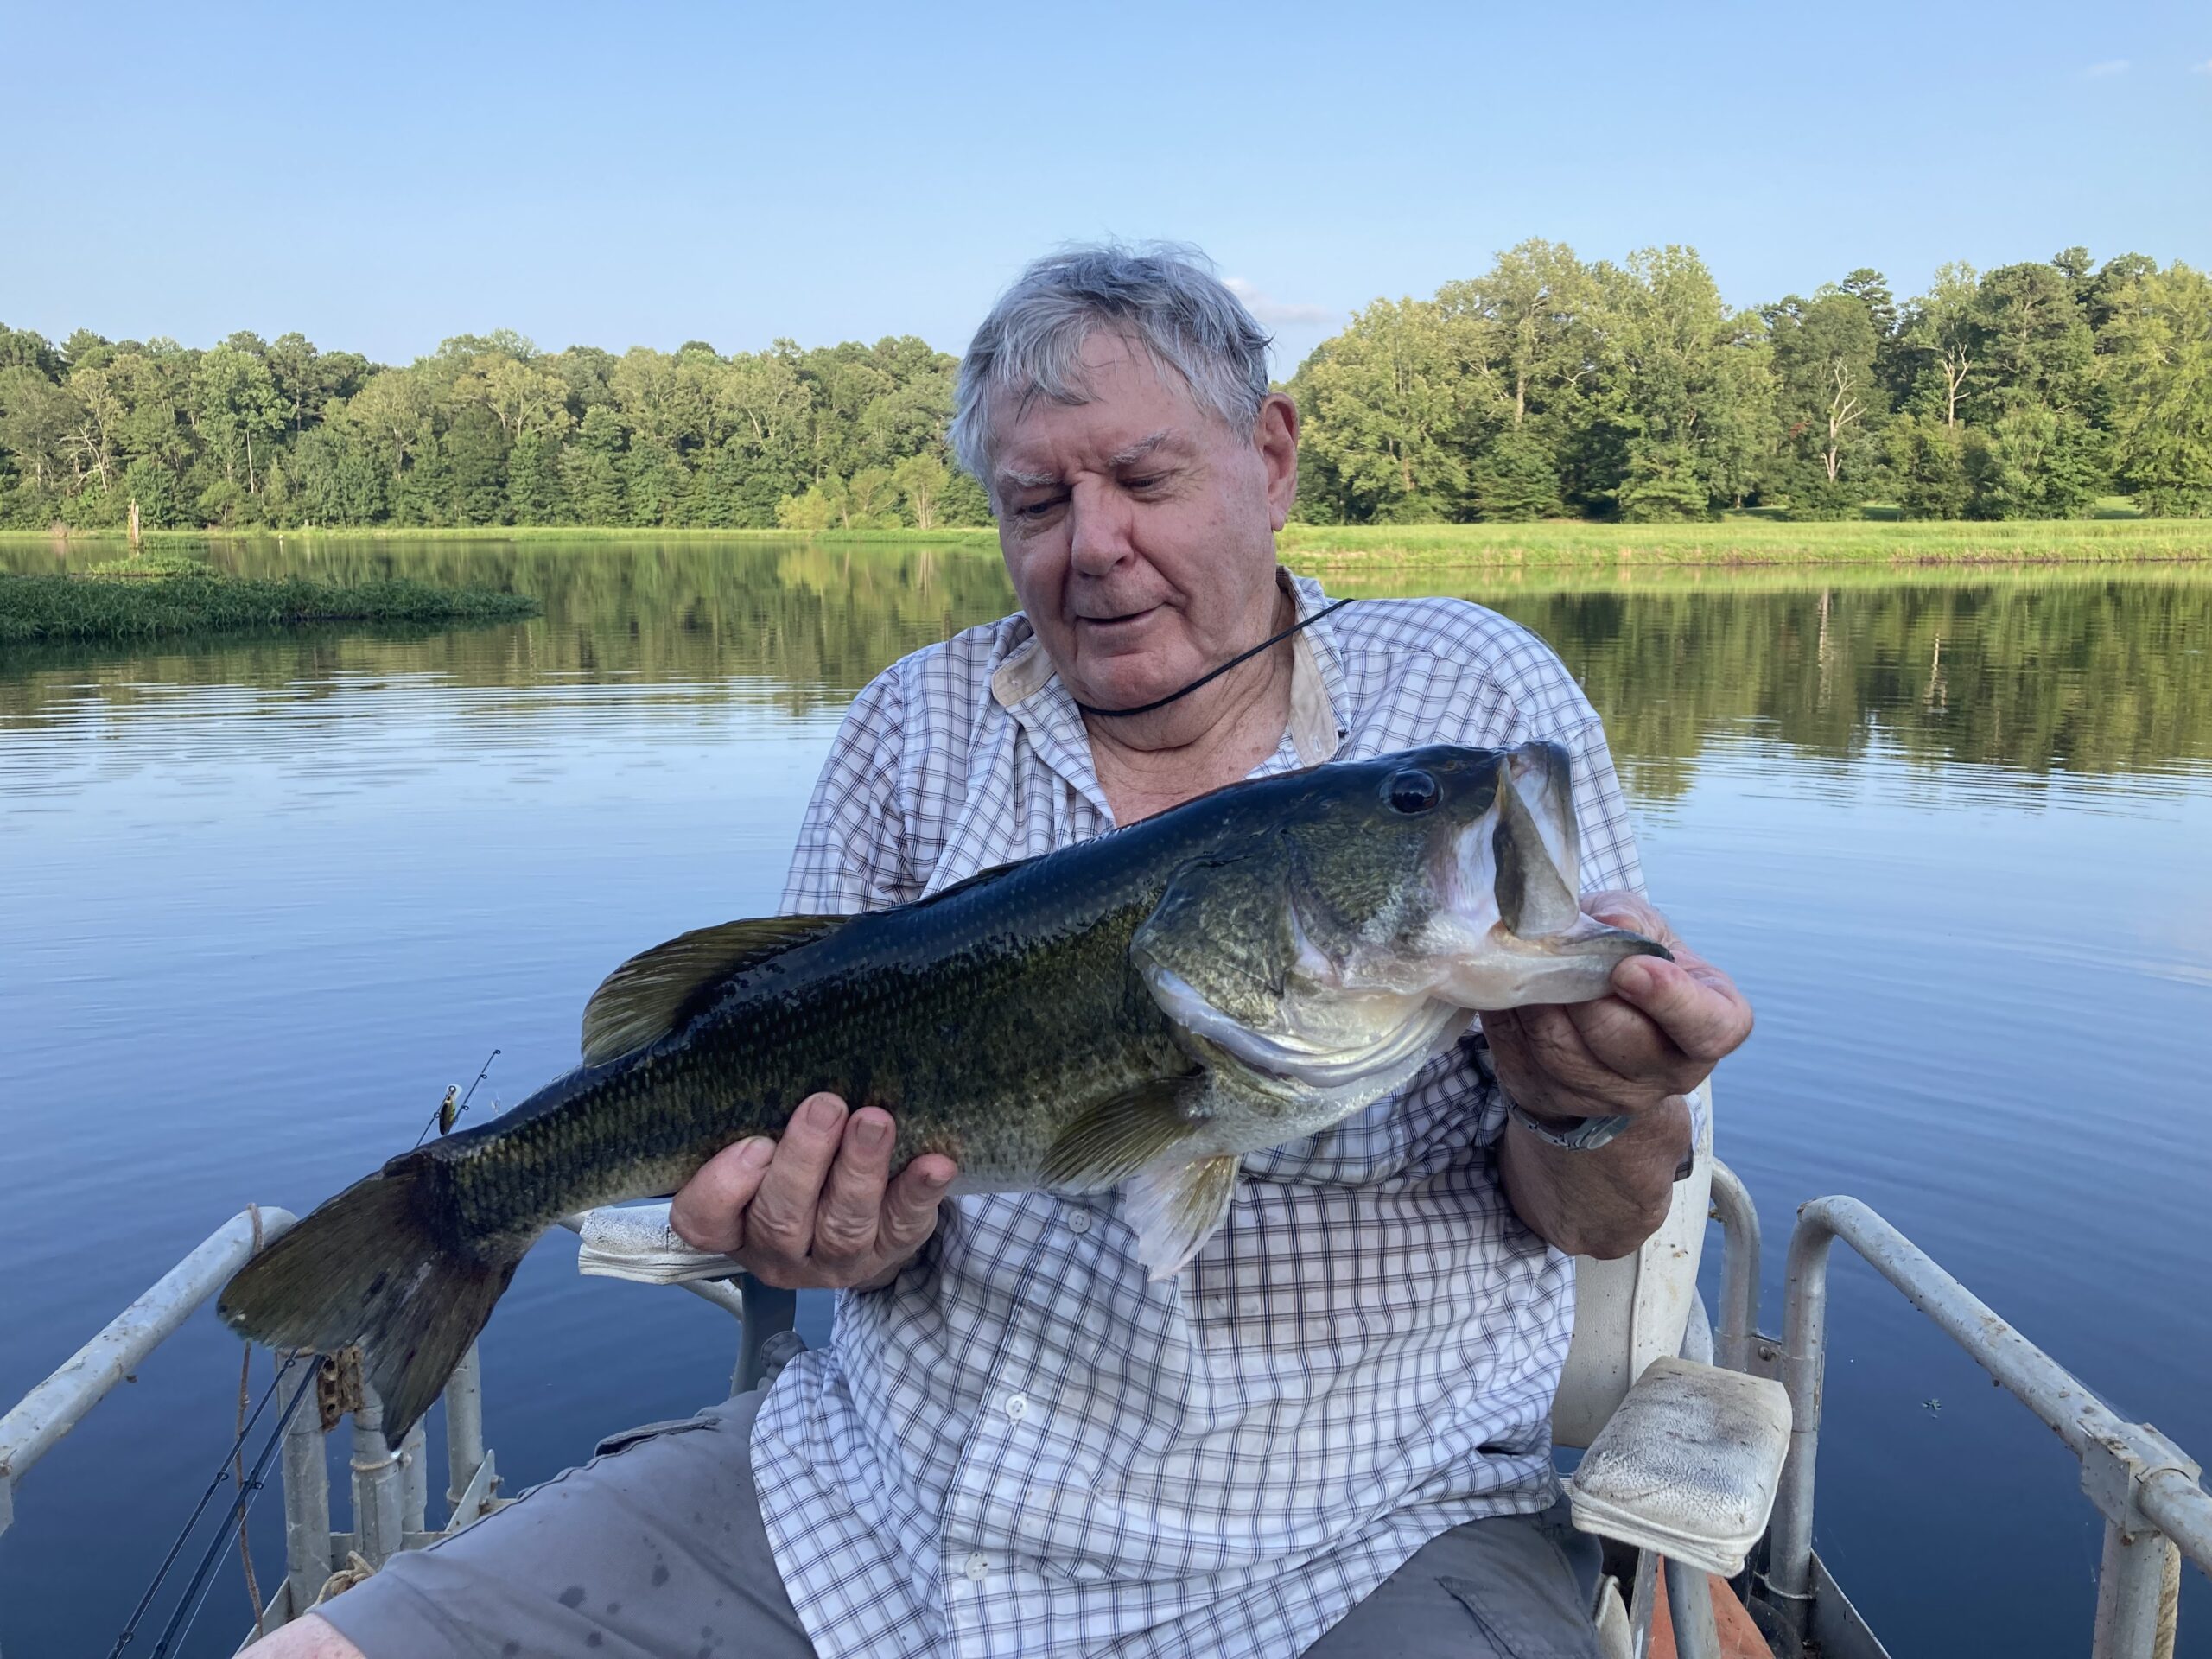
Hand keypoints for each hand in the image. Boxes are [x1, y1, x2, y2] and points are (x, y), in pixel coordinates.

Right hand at [669, 1092, 957, 1290]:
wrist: (861, 1215)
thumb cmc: (798, 1167)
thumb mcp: (765, 1150)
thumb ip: (760, 1122)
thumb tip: (784, 1059)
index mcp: (734, 1226)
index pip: (705, 1220)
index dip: (724, 1186)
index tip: (755, 1142)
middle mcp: (778, 1251)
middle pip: (780, 1219)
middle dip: (804, 1162)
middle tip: (826, 1107)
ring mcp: (835, 1260)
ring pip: (842, 1227)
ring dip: (859, 1170)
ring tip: (875, 1122)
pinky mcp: (889, 1251)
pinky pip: (903, 1226)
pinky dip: (918, 1193)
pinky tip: (935, 1165)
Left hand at [1484, 891, 1751, 1124]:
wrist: (1592, 1013)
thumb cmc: (1629, 960)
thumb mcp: (1642, 925)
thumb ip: (1628, 917)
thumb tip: (1611, 924)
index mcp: (1713, 1022)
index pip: (1710, 1028)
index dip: (1670, 1000)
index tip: (1629, 968)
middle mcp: (1670, 1072)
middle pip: (1621, 1042)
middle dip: (1583, 993)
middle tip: (1561, 953)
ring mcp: (1609, 1097)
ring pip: (1560, 1051)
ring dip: (1537, 1001)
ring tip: (1530, 962)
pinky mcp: (1551, 1098)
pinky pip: (1518, 1055)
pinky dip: (1508, 1016)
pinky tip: (1512, 990)